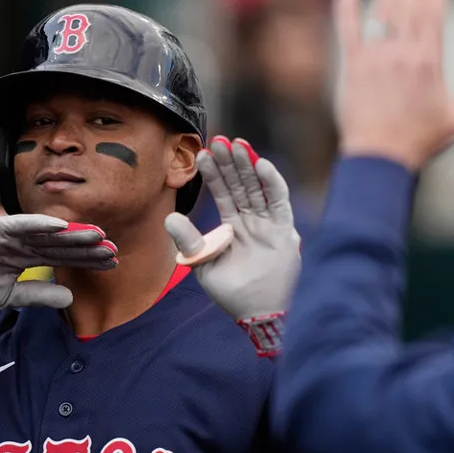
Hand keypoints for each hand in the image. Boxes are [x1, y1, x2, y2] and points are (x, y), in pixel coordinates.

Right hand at [0, 215, 117, 308]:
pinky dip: (40, 224)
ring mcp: (12, 234)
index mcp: (27, 257)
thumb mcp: (8, 297)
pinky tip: (63, 225)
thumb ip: (38, 295)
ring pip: (49, 234)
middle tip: (115, 248)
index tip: (113, 262)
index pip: (64, 257)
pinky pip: (22, 225)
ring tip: (99, 235)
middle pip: (63, 244)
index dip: (88, 259)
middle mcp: (24, 242)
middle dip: (88, 247)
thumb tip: (70, 298)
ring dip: (73, 233)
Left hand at [165, 136, 299, 319]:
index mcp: (231, 228)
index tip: (201, 154)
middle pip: (240, 185)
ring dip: (247, 166)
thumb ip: (188, 240)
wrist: (257, 312)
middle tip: (219, 140)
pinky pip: (278, 202)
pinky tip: (259, 164)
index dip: (213, 174)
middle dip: (229, 163)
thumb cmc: (231, 292)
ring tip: (236, 144)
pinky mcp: (284, 231)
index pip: (222, 194)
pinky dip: (271, 182)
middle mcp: (251, 222)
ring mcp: (268, 225)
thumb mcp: (202, 263)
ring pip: (257, 188)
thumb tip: (169, 216)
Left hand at [335, 0, 453, 169]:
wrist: (380, 158)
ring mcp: (375, 59)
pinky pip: (348, 31)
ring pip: (381, 13)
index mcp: (429, 61)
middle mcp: (402, 54)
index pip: (433, 11)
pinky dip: (346, 9)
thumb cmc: (419, 142)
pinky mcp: (353, 68)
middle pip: (408, 5)